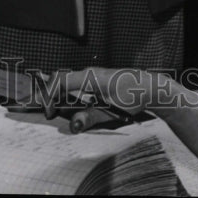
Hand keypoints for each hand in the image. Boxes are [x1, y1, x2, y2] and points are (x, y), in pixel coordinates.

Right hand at [60, 67, 188, 115]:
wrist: (149, 86)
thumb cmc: (133, 94)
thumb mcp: (112, 109)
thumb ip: (90, 117)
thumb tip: (73, 125)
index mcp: (89, 76)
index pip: (59, 80)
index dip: (49, 95)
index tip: (48, 112)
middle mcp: (88, 73)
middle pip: (60, 79)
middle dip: (50, 95)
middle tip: (49, 113)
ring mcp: (91, 75)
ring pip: (67, 81)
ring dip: (59, 95)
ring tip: (56, 111)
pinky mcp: (95, 80)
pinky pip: (75, 84)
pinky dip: (68, 94)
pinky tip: (71, 107)